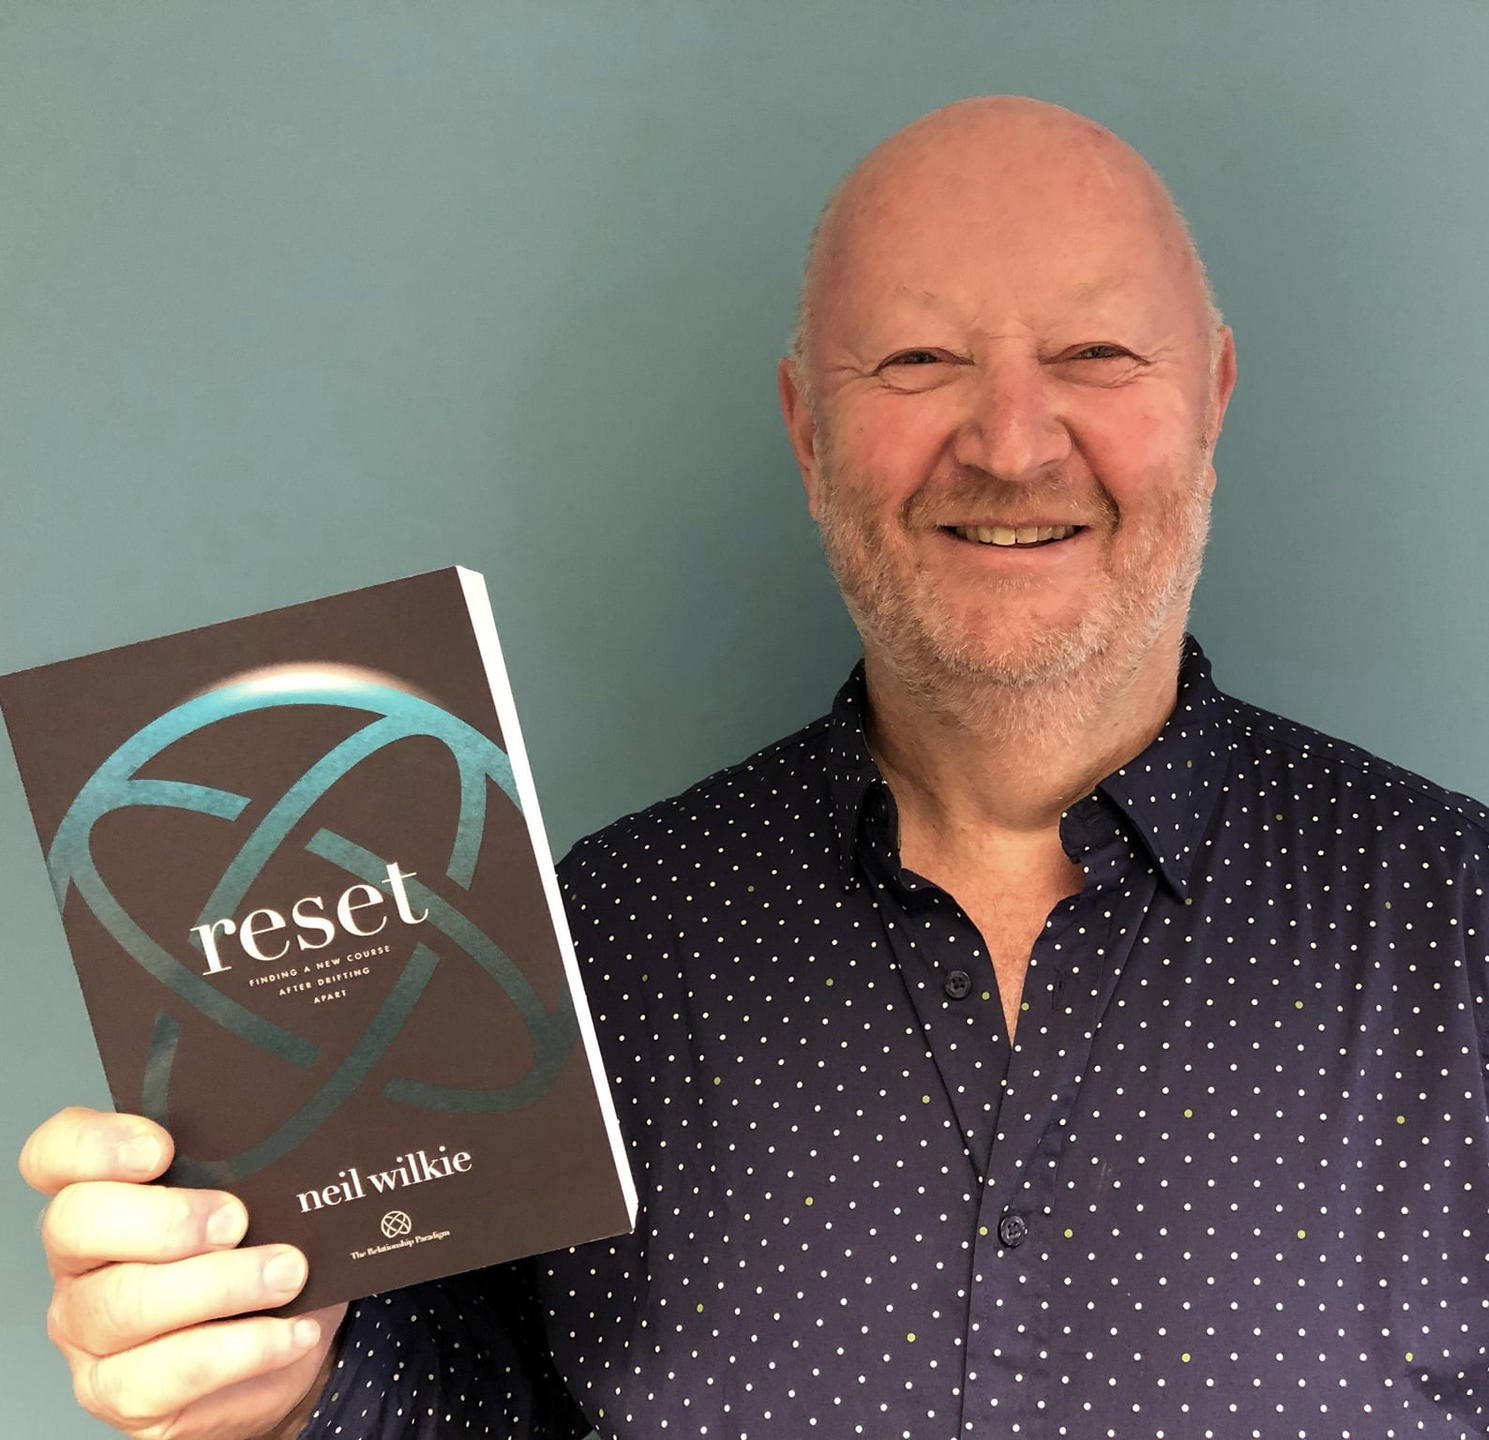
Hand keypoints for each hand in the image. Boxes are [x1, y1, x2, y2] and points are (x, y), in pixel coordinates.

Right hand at [20, 1106, 345, 1439]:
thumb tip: (293, 1151)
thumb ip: (248, 1168)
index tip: (161, 1149)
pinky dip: (244, 1347)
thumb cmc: (259, 1250)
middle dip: (166, 1219)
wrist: (278, 1346)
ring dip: (220, 1284)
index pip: (56, 1155)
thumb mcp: (255, 1197)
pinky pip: (171, 1371)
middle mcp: (80, 1261)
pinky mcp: (121, 1392)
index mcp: (101, 1194)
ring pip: (126, 1304)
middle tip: (236, 1220)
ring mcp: (90, 1331)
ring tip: (288, 1273)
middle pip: (78, 1225)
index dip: (94, 1145)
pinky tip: (292, 1330)